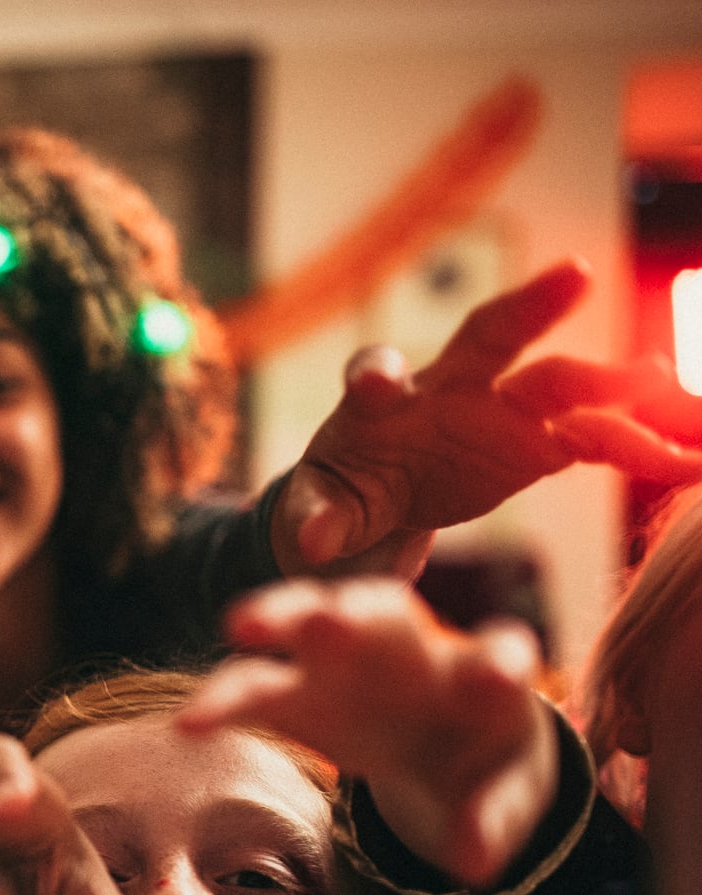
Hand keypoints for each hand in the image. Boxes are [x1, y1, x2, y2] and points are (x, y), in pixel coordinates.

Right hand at [180, 578, 554, 887]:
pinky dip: (222, 701)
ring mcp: (346, 662)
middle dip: (355, 615)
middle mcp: (411, 651)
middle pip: (384, 614)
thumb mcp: (501, 798)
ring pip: (309, 621)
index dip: (496, 665)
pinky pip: (253, 688)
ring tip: (240, 627)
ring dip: (278, 619)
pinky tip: (190, 725)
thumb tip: (473, 864)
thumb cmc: (479, 765)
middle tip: (329, 620)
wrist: (442, 751)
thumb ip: (490, 821)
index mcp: (482, 676)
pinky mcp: (295, 692)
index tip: (492, 680)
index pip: (498, 655)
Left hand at [275, 261, 701, 576]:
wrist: (385, 496)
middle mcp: (449, 385)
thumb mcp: (324, 511)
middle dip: (529, 305)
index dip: (374, 374)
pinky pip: (599, 438)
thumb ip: (319, 519)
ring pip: (563, 383)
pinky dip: (643, 449)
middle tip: (572, 274)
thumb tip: (310, 540)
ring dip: (618, 386)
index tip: (376, 385)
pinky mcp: (542, 442)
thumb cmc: (345, 492)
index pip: (373, 370)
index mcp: (381, 402)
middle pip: (490, 336)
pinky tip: (691, 460)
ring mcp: (503, 408)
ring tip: (676, 392)